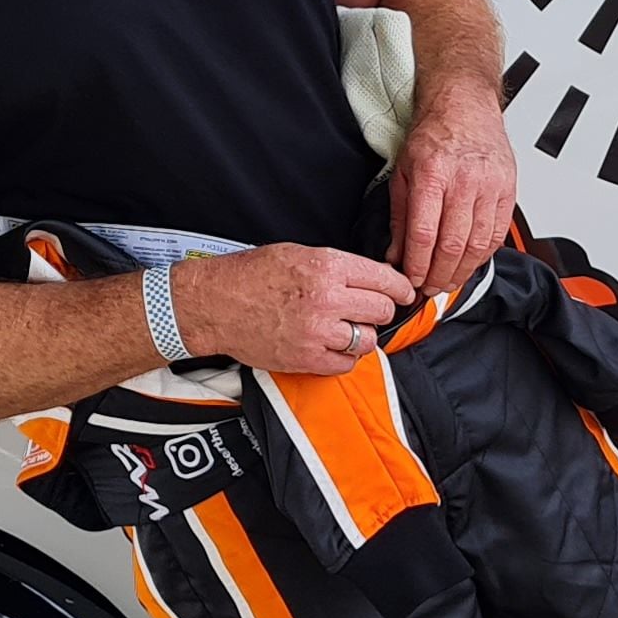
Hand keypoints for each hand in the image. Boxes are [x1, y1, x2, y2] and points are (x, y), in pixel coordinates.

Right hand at [173, 244, 419, 375]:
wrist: (214, 304)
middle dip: (380, 311)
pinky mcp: (306, 358)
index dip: (400, 287)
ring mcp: (317, 331)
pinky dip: (344, 358)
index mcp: (326, 266)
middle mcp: (326, 298)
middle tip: (369, 311)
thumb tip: (373, 278)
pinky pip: (346, 364)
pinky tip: (332, 346)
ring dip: (362, 336)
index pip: (384, 279)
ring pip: (367, 340)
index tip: (404, 293)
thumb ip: (337, 266)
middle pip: (381, 310)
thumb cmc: (250, 276)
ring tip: (346, 329)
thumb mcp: (297, 253)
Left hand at [387, 82, 518, 297]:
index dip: (418, 265)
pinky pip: (497, 235)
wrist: (466, 106)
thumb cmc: (434, 134)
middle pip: (453, 244)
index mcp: (433, 173)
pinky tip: (470, 263)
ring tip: (448, 282)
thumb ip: (399, 216)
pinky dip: (483, 256)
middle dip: (439, 275)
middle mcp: (464, 180)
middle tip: (429, 288)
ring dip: (462, 271)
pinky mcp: (508, 190)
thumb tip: (396, 254)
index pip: (425, 233)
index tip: (412, 279)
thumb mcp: (403, 171)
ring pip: (478, 245)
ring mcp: (490, 186)